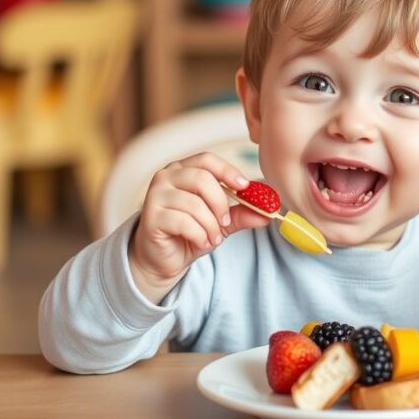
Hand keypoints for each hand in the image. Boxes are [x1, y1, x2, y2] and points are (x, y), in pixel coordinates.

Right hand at [129, 153, 271, 300]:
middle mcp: (166, 177)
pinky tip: (200, 242)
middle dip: (220, 204)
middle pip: (202, 179)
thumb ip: (241, 214)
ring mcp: (155, 195)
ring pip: (194, 204)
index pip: (207, 160)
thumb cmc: (189, 233)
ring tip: (212, 237)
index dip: (228, 171)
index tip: (245, 187)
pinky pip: (183, 222)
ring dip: (210, 225)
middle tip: (225, 222)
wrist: (162, 259)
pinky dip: (199, 235)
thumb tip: (268, 213)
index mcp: (182, 170)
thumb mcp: (220, 222)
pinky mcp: (151, 216)